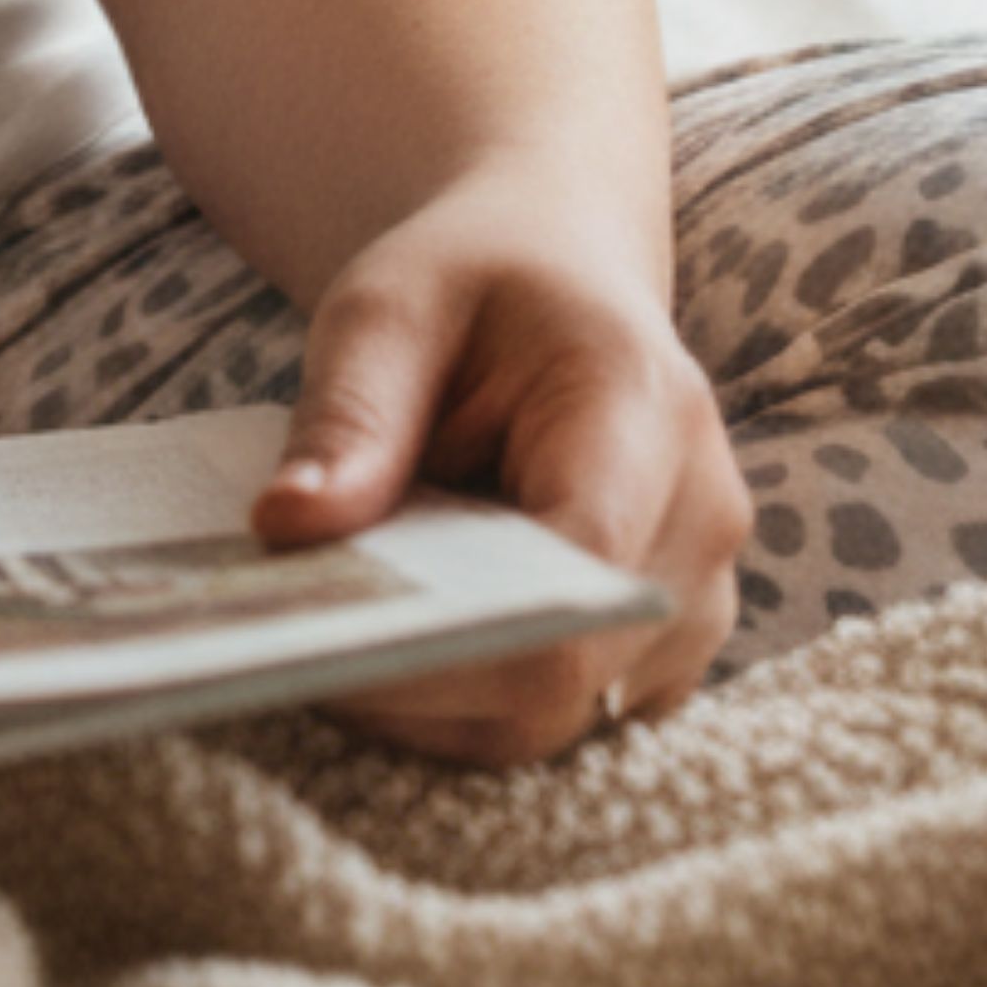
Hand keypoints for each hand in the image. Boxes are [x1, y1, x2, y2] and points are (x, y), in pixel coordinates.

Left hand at [252, 170, 748, 762]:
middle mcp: (700, 521)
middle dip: (419, 679)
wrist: (557, 271)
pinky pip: (559, 710)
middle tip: (286, 643)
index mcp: (647, 413)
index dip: (453, 636)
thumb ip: (350, 416)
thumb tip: (286, 529)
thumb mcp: (387, 308)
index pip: (576, 576)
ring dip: (435, 696)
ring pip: (559, 716)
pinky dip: (465, 695)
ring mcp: (696, 595)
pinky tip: (390, 631)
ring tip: (329, 625)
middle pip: (568, 673)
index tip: (319, 636)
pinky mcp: (661, 643)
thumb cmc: (472, 278)